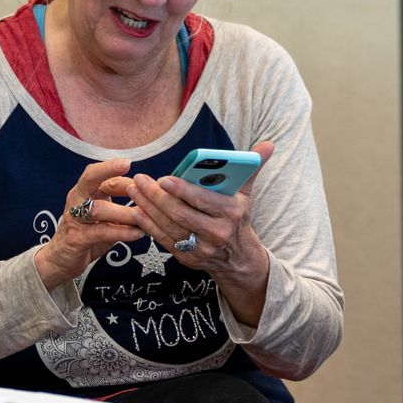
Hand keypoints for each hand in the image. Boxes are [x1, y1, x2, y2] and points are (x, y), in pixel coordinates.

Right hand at [34, 157, 144, 288]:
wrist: (61, 260)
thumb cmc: (86, 234)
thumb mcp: (104, 217)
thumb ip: (120, 206)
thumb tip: (148, 198)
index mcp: (84, 192)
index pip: (98, 174)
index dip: (116, 171)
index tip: (132, 166)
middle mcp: (77, 200)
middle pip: (89, 179)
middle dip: (108, 171)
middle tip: (130, 174)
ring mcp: (75, 219)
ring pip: (98, 209)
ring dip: (123, 211)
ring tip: (142, 215)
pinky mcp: (77, 239)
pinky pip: (101, 232)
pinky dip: (121, 232)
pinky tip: (137, 233)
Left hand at [124, 142, 275, 284]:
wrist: (238, 258)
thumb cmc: (237, 217)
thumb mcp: (245, 194)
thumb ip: (251, 168)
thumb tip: (268, 144)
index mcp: (231, 213)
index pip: (203, 200)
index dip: (182, 190)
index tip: (164, 178)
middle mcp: (217, 233)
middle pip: (181, 214)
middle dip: (157, 196)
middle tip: (140, 180)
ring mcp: (201, 248)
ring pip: (169, 226)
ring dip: (148, 208)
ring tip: (134, 190)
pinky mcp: (188, 258)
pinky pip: (164, 240)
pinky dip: (148, 225)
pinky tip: (137, 210)